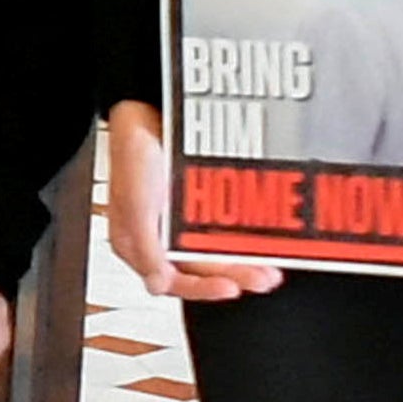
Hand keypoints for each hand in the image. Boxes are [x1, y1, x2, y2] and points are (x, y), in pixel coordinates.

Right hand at [99, 105, 283, 306]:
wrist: (146, 112)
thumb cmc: (132, 154)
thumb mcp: (135, 205)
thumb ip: (146, 247)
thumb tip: (158, 283)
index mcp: (138, 245)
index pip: (172, 281)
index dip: (202, 289)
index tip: (230, 287)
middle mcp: (159, 239)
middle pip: (201, 270)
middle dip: (234, 275)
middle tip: (264, 278)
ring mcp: (180, 224)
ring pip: (215, 254)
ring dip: (243, 261)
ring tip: (270, 266)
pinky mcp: (197, 207)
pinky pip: (222, 231)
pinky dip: (240, 238)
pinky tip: (260, 241)